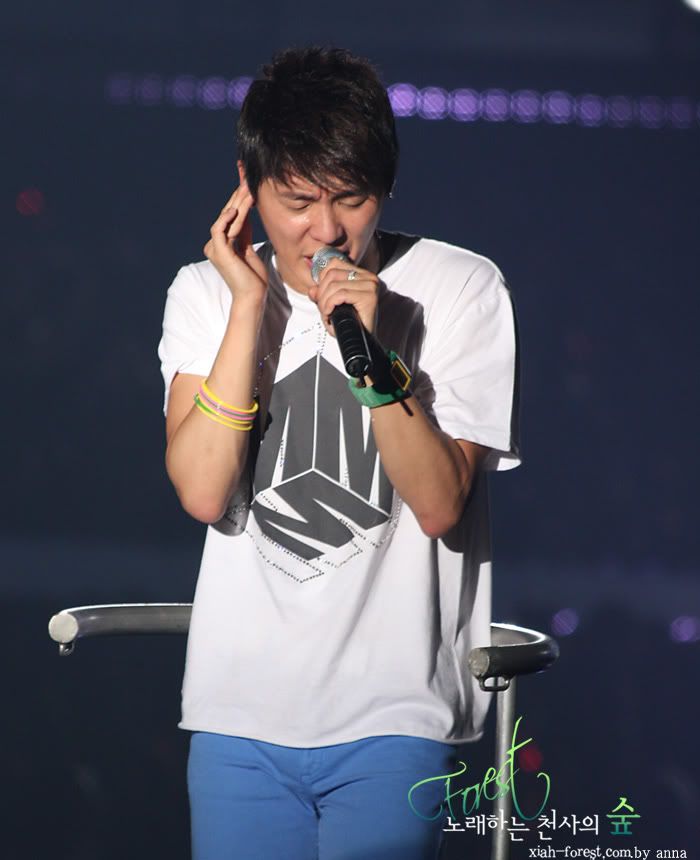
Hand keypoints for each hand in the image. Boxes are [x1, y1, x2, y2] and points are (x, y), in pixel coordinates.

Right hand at [203, 181, 267, 302]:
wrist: (252, 296)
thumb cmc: (253, 278)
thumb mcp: (249, 249)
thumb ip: (244, 232)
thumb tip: (245, 213)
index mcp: (222, 243)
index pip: (231, 216)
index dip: (238, 199)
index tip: (247, 182)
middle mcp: (215, 244)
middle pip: (228, 214)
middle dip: (238, 195)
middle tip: (248, 178)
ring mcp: (215, 248)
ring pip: (225, 219)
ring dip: (238, 203)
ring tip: (248, 189)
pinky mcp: (219, 252)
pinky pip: (219, 230)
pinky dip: (226, 219)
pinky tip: (236, 209)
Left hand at [308, 257, 379, 335]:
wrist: (363, 342)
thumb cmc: (350, 324)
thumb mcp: (332, 306)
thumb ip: (321, 295)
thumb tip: (311, 289)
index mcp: (361, 274)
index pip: (334, 263)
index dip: (322, 279)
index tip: (321, 296)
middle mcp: (368, 277)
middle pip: (332, 274)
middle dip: (321, 293)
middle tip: (323, 309)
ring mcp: (370, 285)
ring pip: (334, 285)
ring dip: (324, 302)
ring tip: (327, 314)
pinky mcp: (369, 297)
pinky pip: (340, 295)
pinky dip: (329, 305)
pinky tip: (330, 315)